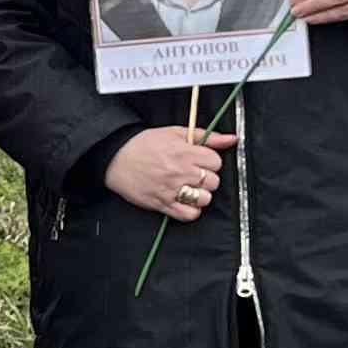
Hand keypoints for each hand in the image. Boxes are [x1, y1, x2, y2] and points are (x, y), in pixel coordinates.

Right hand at [107, 119, 237, 221]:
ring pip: (204, 199)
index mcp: (184, 152)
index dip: (211, 162)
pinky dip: (191, 210)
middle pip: (213, 181)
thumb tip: (232, 139)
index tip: (201, 161)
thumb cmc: (144, 144)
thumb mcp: (176, 133)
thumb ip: (207, 137)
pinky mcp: (162, 204)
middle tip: (194, 174)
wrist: (115, 158)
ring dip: (200, 194)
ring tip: (189, 187)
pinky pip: (189, 214)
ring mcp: (171, 190)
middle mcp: (179, 172)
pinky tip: (185, 201)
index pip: (216, 162)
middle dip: (206, 178)